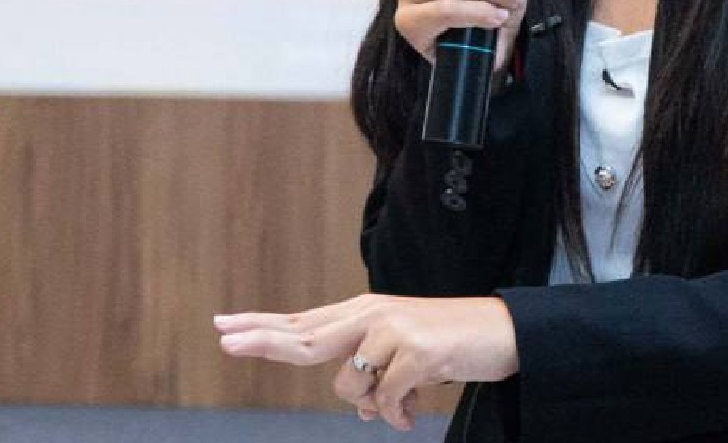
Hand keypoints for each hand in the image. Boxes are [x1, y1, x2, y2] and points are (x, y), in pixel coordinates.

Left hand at [214, 294, 519, 431]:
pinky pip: (385, 401)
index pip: (303, 323)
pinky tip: (415, 412)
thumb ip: (374, 376)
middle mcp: (372, 314)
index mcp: (364, 313)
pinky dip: (398, 415)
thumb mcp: (404, 357)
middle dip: (263, 341)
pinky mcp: (415, 350)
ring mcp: (392, 329)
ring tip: (403, 402)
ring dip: (372, 407)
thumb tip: (359, 411)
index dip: (262, 327)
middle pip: (305, 336)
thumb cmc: (450, 344)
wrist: (503, 332)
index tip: (223, 326)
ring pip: (349, 385)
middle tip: (224, 339)